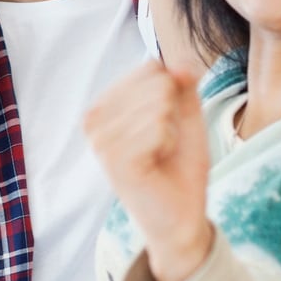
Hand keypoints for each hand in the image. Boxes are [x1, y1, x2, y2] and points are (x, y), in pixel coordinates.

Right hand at [85, 60, 213, 280]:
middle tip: (163, 147)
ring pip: (160, 105)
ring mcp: (101, 140)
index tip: (165, 128)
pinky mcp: (115, 159)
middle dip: (174, 115)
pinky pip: (159, 127)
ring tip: (159, 156)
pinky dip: (170, 144)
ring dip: (173, 132)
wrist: (181, 217)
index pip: (151, 67)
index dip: (174, 95)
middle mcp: (94, 119)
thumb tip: (180, 63)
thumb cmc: (179, 168)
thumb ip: (183, 86)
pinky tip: (156, 164)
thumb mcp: (186, 118)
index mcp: (104, 105)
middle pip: (158, 83)